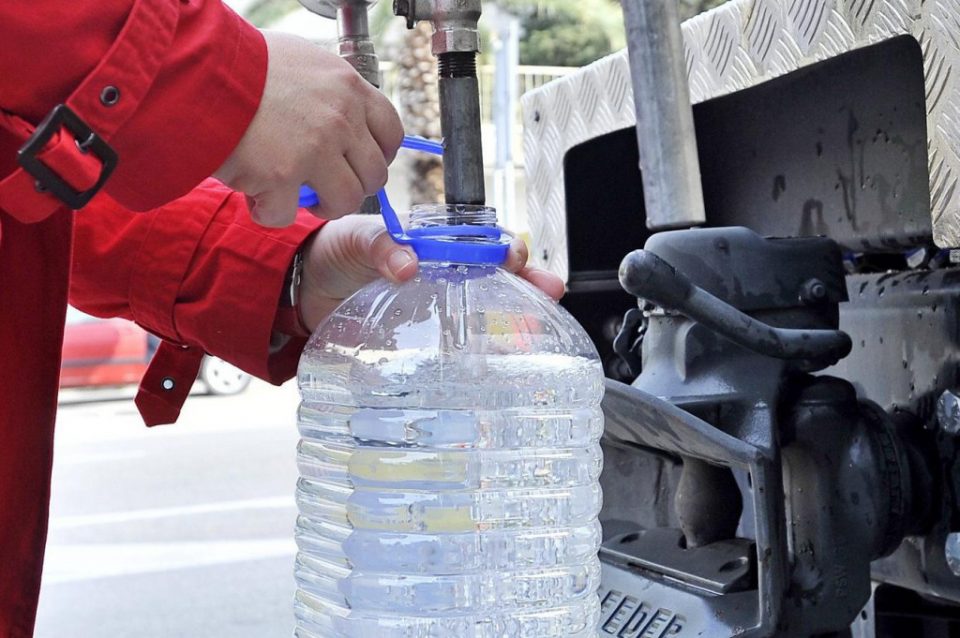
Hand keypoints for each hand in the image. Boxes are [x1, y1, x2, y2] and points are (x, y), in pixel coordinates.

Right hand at [215, 31, 403, 226]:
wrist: (196, 70)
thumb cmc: (239, 63)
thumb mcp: (300, 61)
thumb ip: (327, 91)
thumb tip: (339, 112)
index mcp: (349, 88)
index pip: (391, 132)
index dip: (380, 155)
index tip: (362, 165)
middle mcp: (340, 119)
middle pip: (374, 174)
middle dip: (353, 188)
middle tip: (328, 189)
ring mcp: (314, 149)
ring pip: (346, 201)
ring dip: (324, 207)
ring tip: (299, 199)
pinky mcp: (282, 176)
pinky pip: (288, 215)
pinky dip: (271, 213)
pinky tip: (257, 199)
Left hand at [298, 216, 565, 330]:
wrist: (305, 290)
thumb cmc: (335, 253)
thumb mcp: (354, 238)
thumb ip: (380, 244)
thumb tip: (408, 263)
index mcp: (434, 242)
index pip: (481, 241)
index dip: (504, 247)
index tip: (514, 257)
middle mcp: (444, 273)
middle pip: (498, 277)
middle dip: (529, 283)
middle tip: (549, 291)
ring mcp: (438, 306)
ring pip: (489, 310)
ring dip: (517, 318)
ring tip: (537, 330)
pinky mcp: (426, 336)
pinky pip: (462, 342)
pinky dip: (487, 350)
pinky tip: (503, 359)